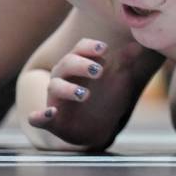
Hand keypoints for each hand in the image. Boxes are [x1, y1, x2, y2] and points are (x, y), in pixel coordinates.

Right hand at [26, 38, 151, 147]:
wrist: (97, 128)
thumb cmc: (105, 97)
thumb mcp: (118, 81)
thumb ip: (125, 63)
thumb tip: (137, 46)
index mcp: (80, 64)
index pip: (80, 48)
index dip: (90, 47)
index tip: (104, 48)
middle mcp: (63, 78)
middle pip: (67, 64)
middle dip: (81, 65)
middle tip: (99, 71)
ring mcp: (55, 98)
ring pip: (54, 87)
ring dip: (67, 89)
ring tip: (84, 95)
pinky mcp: (51, 121)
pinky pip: (38, 118)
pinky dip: (40, 116)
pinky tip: (50, 113)